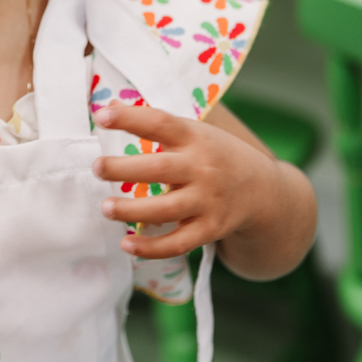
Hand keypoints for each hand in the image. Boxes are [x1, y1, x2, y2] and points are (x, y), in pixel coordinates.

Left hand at [92, 102, 316, 279]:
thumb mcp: (196, 133)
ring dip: (130, 210)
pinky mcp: (209, 229)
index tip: (101, 116)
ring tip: (106, 207)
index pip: (160, 123)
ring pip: (164, 209)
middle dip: (122, 169)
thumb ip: (160, 128)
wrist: (264, 191)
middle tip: (97, 167)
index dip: (129, 118)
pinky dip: (151, 248)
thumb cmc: (215, 157)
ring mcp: (207, 200)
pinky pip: (177, 243)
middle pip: (157, 168)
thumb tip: (108, 113)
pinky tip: (127, 244)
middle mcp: (202, 168)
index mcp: (195, 137)